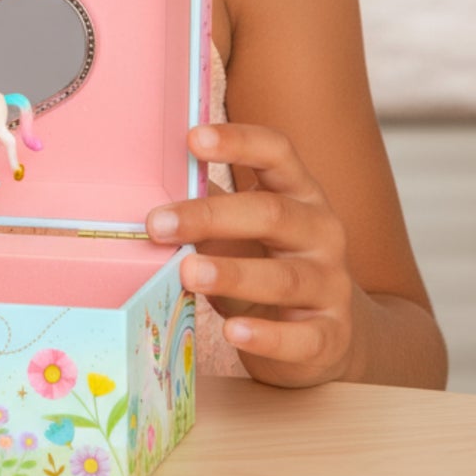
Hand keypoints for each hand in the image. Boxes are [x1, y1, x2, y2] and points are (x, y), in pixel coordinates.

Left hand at [145, 123, 356, 387]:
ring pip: (284, 277)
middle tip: (158, 223)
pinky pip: (302, 337)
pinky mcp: (331, 335)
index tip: (192, 138)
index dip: (238, 141)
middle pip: (272, 214)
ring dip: (233, 274)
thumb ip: (206, 209)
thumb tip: (144, 193)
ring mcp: (330, 284)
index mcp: (298, 192)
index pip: (276, 152)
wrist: (319, 335)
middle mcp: (321, 232)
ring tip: (188, 272)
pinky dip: (267, 336)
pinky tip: (233, 332)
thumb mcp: (238, 232)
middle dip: (212, 216)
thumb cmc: (263, 265)